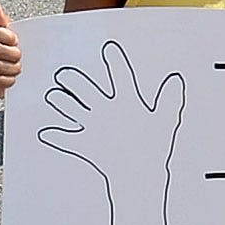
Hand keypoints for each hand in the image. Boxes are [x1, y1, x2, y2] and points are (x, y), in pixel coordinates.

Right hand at [0, 2, 24, 99]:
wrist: (9, 70)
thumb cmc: (7, 48)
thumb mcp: (7, 32)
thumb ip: (0, 20)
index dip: (9, 37)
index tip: (15, 40)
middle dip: (12, 53)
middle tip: (18, 55)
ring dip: (12, 67)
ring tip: (17, 67)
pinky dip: (9, 80)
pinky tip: (12, 77)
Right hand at [35, 38, 184, 224]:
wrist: (141, 176)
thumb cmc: (154, 148)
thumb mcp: (165, 121)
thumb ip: (170, 100)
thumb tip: (177, 80)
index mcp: (127, 102)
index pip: (121, 78)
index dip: (116, 63)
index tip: (110, 48)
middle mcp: (107, 110)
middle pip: (87, 90)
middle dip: (75, 82)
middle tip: (66, 74)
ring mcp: (94, 127)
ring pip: (74, 109)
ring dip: (63, 103)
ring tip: (54, 95)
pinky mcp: (86, 144)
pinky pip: (67, 139)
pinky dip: (57, 137)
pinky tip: (47, 132)